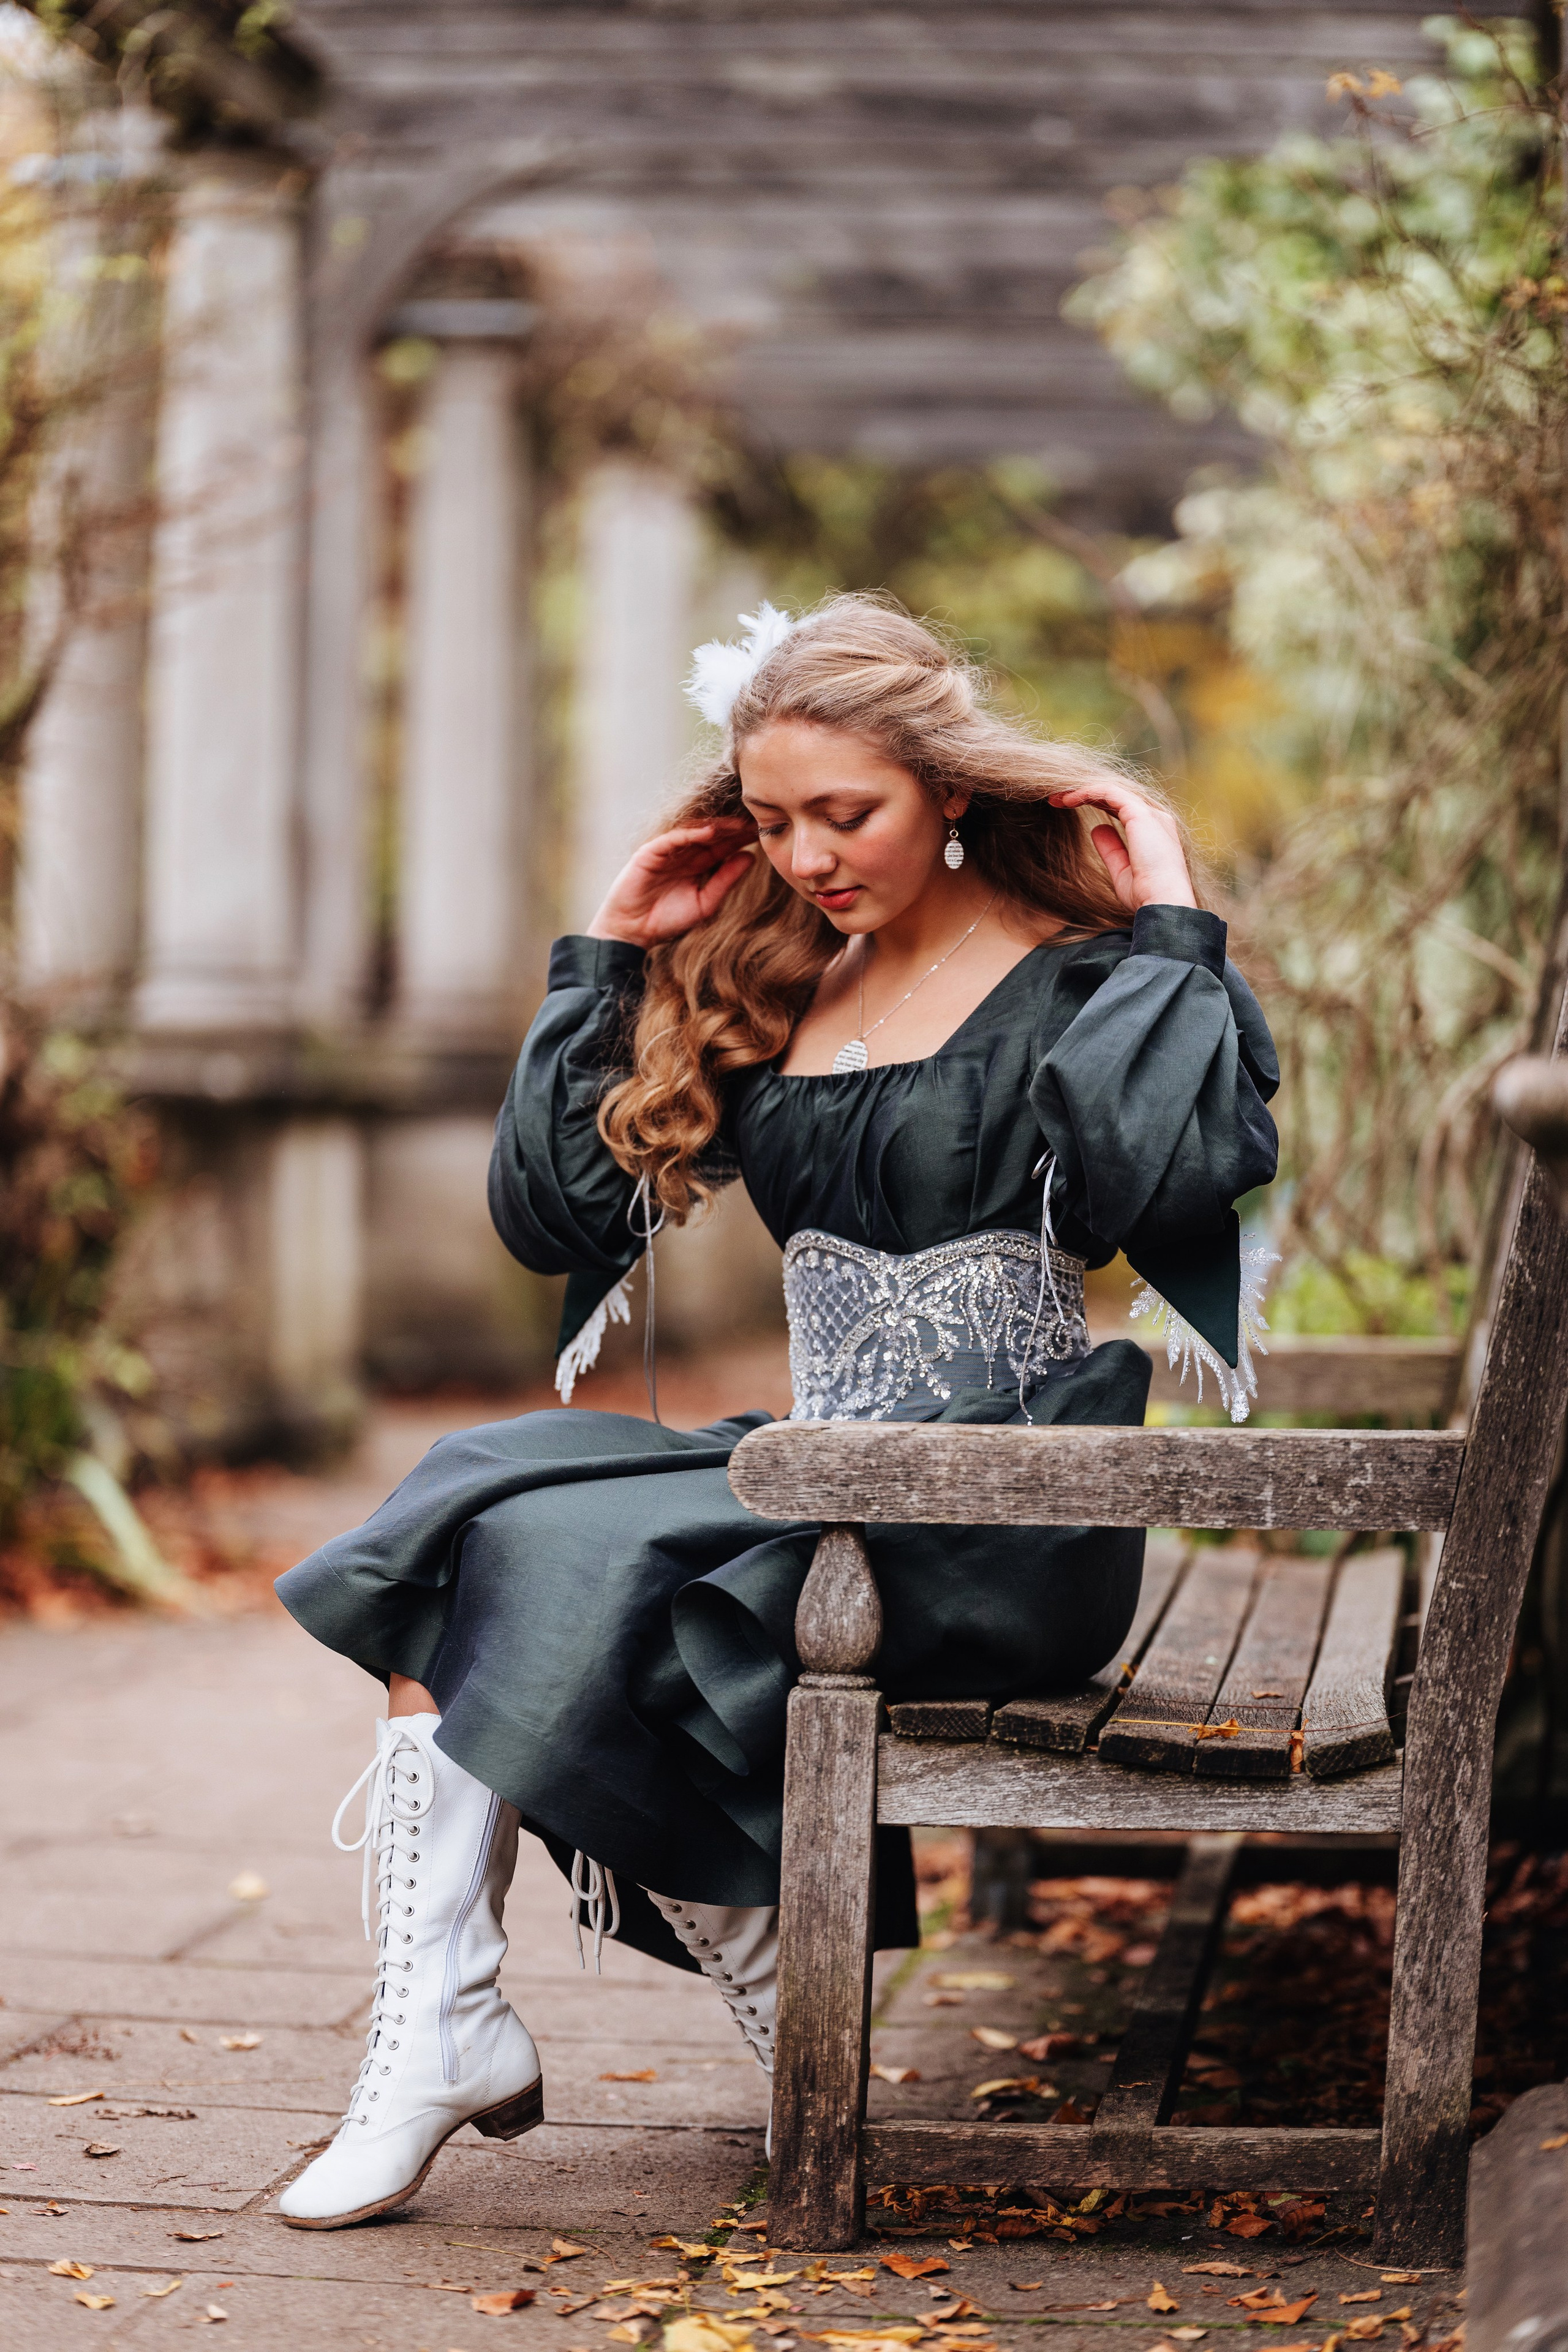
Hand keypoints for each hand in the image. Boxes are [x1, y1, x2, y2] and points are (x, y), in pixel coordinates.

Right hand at [586, 816, 757, 947]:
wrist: (633, 931)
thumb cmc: (667, 920)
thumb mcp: (706, 902)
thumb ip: (726, 881)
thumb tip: (751, 858)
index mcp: (698, 865)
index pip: (724, 846)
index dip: (743, 838)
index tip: (766, 831)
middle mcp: (684, 853)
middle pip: (713, 835)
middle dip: (735, 828)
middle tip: (759, 819)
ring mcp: (667, 851)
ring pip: (696, 832)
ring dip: (718, 826)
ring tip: (740, 823)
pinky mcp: (651, 852)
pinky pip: (674, 838)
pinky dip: (692, 833)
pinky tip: (711, 830)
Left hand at [1047, 779, 1195, 912]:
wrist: (1163, 902)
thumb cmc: (1145, 894)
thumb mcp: (1121, 870)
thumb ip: (1111, 849)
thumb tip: (1097, 828)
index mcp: (1154, 829)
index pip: (1121, 806)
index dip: (1094, 803)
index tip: (1067, 808)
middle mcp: (1154, 816)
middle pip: (1115, 795)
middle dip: (1085, 793)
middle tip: (1056, 799)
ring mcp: (1149, 813)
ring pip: (1111, 790)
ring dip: (1082, 791)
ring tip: (1057, 798)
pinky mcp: (1140, 813)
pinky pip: (1109, 792)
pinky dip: (1087, 792)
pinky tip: (1068, 800)